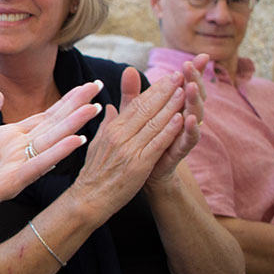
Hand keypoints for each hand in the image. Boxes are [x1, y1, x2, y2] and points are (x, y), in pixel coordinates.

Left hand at [0, 81, 102, 222]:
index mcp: (8, 138)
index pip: (44, 116)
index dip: (65, 101)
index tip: (88, 85)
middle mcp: (17, 151)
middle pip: (53, 125)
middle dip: (75, 106)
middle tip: (99, 86)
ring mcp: (16, 167)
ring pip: (50, 143)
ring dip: (72, 126)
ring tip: (94, 109)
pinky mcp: (9, 184)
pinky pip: (36, 167)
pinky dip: (56, 154)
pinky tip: (75, 142)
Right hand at [70, 69, 186, 218]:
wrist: (89, 199)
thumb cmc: (94, 173)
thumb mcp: (97, 143)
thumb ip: (107, 124)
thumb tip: (110, 107)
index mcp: (111, 129)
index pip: (135, 104)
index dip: (154, 90)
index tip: (167, 78)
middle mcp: (119, 136)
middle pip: (146, 108)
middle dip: (164, 91)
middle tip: (180, 75)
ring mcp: (129, 150)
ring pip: (154, 123)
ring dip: (171, 105)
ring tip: (185, 90)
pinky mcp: (138, 165)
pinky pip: (157, 143)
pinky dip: (169, 129)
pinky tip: (180, 118)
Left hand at [142, 55, 206, 187]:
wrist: (142, 172)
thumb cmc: (141, 139)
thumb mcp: (135, 114)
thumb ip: (133, 93)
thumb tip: (129, 69)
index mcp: (176, 107)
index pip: (187, 85)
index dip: (195, 71)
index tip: (202, 56)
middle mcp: (185, 118)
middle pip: (196, 95)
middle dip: (195, 80)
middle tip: (192, 65)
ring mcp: (185, 134)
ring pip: (196, 114)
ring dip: (194, 100)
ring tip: (191, 87)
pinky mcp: (181, 150)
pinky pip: (190, 139)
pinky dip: (191, 128)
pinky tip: (190, 118)